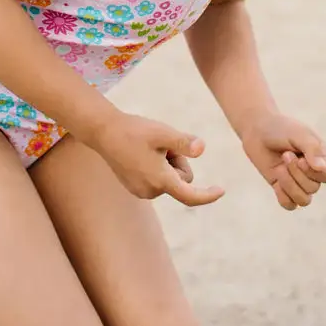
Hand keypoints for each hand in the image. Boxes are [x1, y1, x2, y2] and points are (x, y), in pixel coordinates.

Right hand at [94, 112, 224, 206]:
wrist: (104, 132)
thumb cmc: (134, 130)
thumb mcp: (162, 132)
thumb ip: (183, 142)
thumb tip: (203, 148)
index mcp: (160, 180)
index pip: (190, 195)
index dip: (208, 195)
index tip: (222, 190)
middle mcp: (151, 191)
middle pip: (181, 179)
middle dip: (178, 161)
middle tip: (162, 143)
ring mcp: (141, 191)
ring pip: (169, 178)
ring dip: (167, 162)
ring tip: (149, 147)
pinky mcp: (135, 187)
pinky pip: (157, 178)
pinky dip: (157, 166)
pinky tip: (141, 152)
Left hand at [240, 112, 325, 210]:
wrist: (257, 130)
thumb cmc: (281, 129)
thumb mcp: (298, 134)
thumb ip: (312, 149)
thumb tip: (321, 168)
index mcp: (321, 159)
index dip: (315, 172)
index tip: (301, 158)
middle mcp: (312, 173)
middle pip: (313, 188)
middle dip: (296, 173)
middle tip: (285, 154)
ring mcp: (297, 182)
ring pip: (304, 200)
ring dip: (289, 184)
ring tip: (280, 167)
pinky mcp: (282, 188)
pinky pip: (289, 205)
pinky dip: (282, 195)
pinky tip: (276, 180)